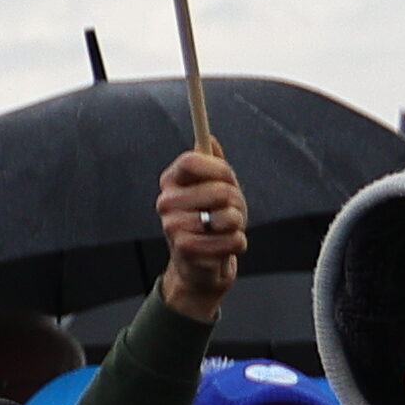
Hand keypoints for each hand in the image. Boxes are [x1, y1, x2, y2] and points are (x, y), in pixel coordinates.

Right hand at [151, 141, 247, 322]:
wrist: (200, 266)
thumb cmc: (210, 222)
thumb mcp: (214, 189)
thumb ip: (213, 164)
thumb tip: (209, 139)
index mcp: (171, 182)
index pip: (192, 161)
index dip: (218, 168)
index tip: (228, 178)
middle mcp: (166, 202)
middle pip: (218, 190)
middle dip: (236, 202)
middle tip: (228, 212)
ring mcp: (173, 226)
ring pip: (229, 217)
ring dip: (237, 225)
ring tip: (225, 230)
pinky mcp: (186, 249)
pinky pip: (232, 240)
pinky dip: (238, 244)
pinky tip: (225, 246)